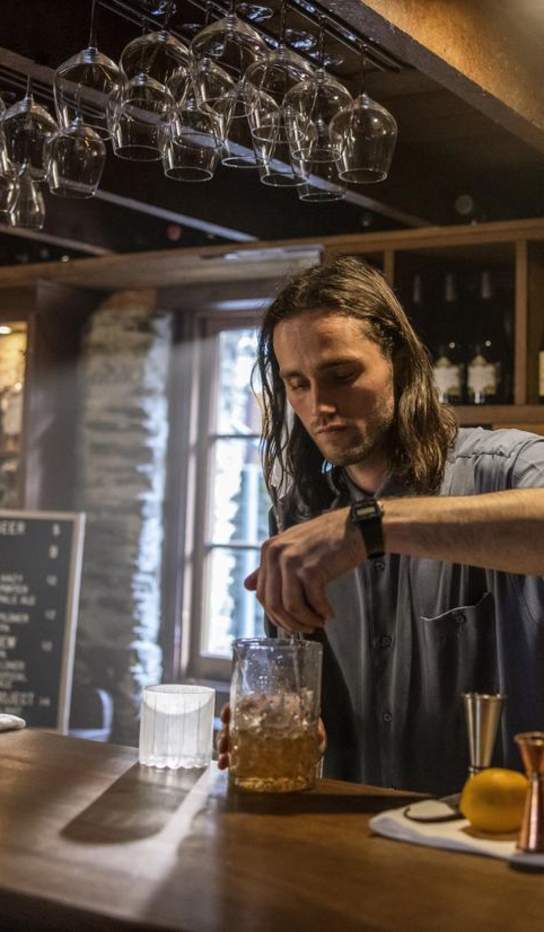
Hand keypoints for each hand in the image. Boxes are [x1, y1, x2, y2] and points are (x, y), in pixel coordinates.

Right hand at [216, 703, 326, 768]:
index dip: (234, 707)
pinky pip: (234, 753)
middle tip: (224, 744)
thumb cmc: (309, 731)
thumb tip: (318, 736)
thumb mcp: (313, 730)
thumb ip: (317, 733)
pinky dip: (228, 759)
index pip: (246, 703)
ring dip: (224, 747)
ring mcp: (251, 736)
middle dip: (225, 732)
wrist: (308, 748)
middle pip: (234, 722)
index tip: (227, 714)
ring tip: (224, 760)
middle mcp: (257, 720)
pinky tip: (226, 767)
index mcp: (269, 709)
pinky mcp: (249, 752)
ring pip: (231, 737)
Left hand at [244, 507, 364, 633]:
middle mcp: (276, 554)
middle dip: (290, 623)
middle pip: (274, 604)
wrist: (353, 527)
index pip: (262, 595)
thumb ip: (269, 568)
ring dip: (306, 620)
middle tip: (306, 628)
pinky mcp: (311, 569)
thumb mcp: (292, 549)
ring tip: (319, 621)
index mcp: (268, 550)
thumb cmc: (325, 540)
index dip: (276, 616)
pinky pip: (313, 602)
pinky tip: (329, 613)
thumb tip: (247, 585)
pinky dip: (322, 612)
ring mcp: (292, 560)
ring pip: (291, 607)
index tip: (290, 623)